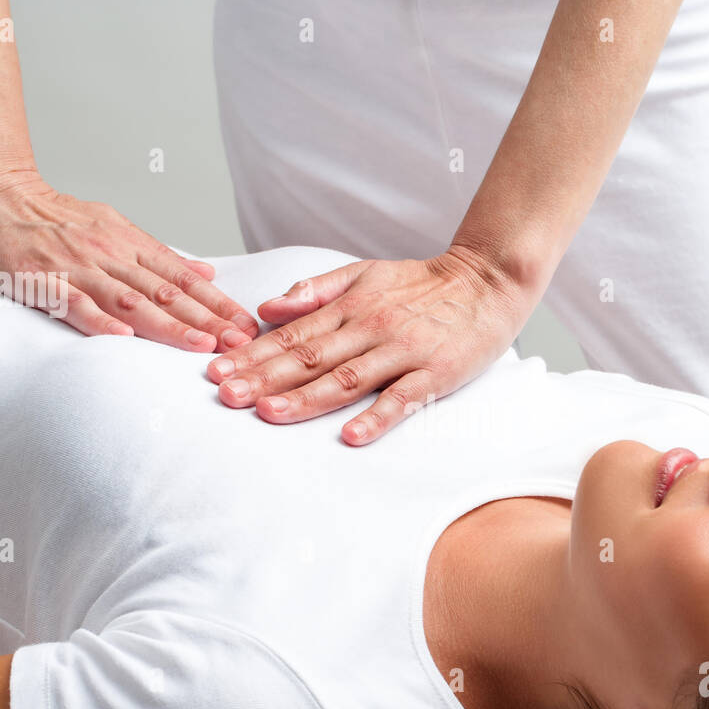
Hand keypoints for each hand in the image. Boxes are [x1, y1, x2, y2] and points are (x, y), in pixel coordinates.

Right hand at [0, 169, 257, 350]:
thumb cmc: (53, 218)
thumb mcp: (115, 228)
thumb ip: (159, 256)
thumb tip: (206, 274)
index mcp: (129, 243)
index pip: (183, 278)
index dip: (217, 303)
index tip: (246, 325)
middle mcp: (109, 254)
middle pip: (166, 292)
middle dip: (206, 320)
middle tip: (239, 342)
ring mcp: (76, 267)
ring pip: (130, 300)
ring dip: (169, 325)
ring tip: (201, 345)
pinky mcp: (41, 279)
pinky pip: (74, 303)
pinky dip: (100, 321)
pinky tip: (124, 338)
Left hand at [206, 246, 531, 443]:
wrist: (489, 281)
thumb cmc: (424, 283)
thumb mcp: (365, 272)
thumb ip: (316, 290)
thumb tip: (267, 308)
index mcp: (351, 306)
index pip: (292, 333)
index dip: (253, 354)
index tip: (218, 370)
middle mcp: (371, 327)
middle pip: (310, 357)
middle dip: (264, 377)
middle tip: (226, 395)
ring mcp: (403, 351)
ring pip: (347, 377)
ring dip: (306, 397)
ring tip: (268, 413)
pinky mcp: (436, 373)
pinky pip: (403, 399)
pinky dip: (377, 417)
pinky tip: (352, 436)